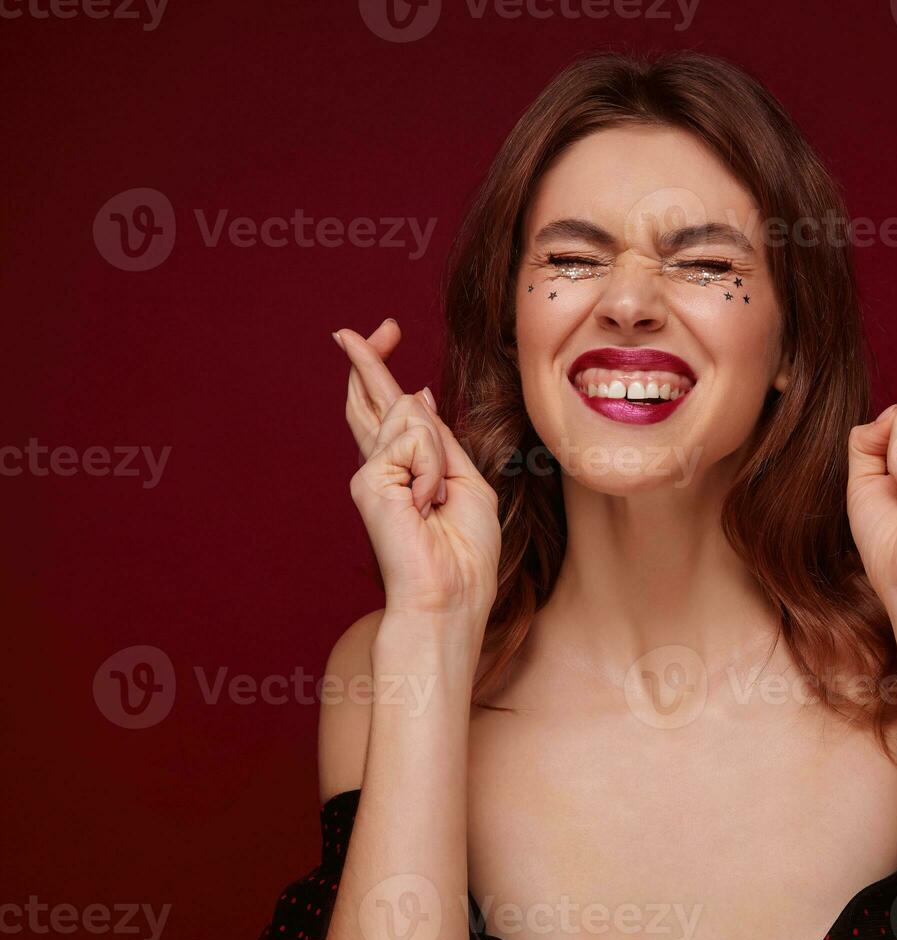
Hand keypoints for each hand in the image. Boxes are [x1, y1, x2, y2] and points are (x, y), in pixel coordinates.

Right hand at [336, 319, 501, 624]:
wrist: (450, 594)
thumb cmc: (464, 552)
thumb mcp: (465, 482)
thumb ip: (438, 440)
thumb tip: (414, 392)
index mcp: (405, 468)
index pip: (387, 410)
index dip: (381, 369)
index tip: (384, 332)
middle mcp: (380, 467)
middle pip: (371, 399)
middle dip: (370, 358)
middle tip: (367, 325)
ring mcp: (371, 472)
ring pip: (409, 416)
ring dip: (438, 456)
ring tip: (435, 502)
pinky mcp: (369, 479)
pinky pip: (416, 440)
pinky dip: (432, 469)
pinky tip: (424, 504)